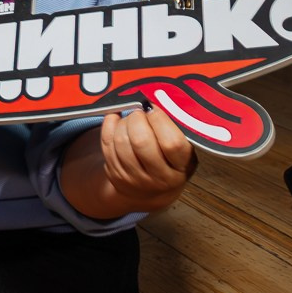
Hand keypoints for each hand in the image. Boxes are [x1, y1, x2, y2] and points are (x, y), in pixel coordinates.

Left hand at [59, 103, 196, 220]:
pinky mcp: (115, 175)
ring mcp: (134, 178)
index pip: (172, 143)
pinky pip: (106, 144)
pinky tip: (116, 119)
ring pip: (121, 142)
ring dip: (124, 122)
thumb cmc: (171, 164)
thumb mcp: (185, 152)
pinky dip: (109, 125)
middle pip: (141, 141)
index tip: (156, 109)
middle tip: (141, 111)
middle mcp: (158, 177)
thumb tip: (160, 100)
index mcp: (181, 168)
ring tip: (132, 118)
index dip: (161, 120)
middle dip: (138, 118)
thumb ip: (177, 130)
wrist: (151, 192)